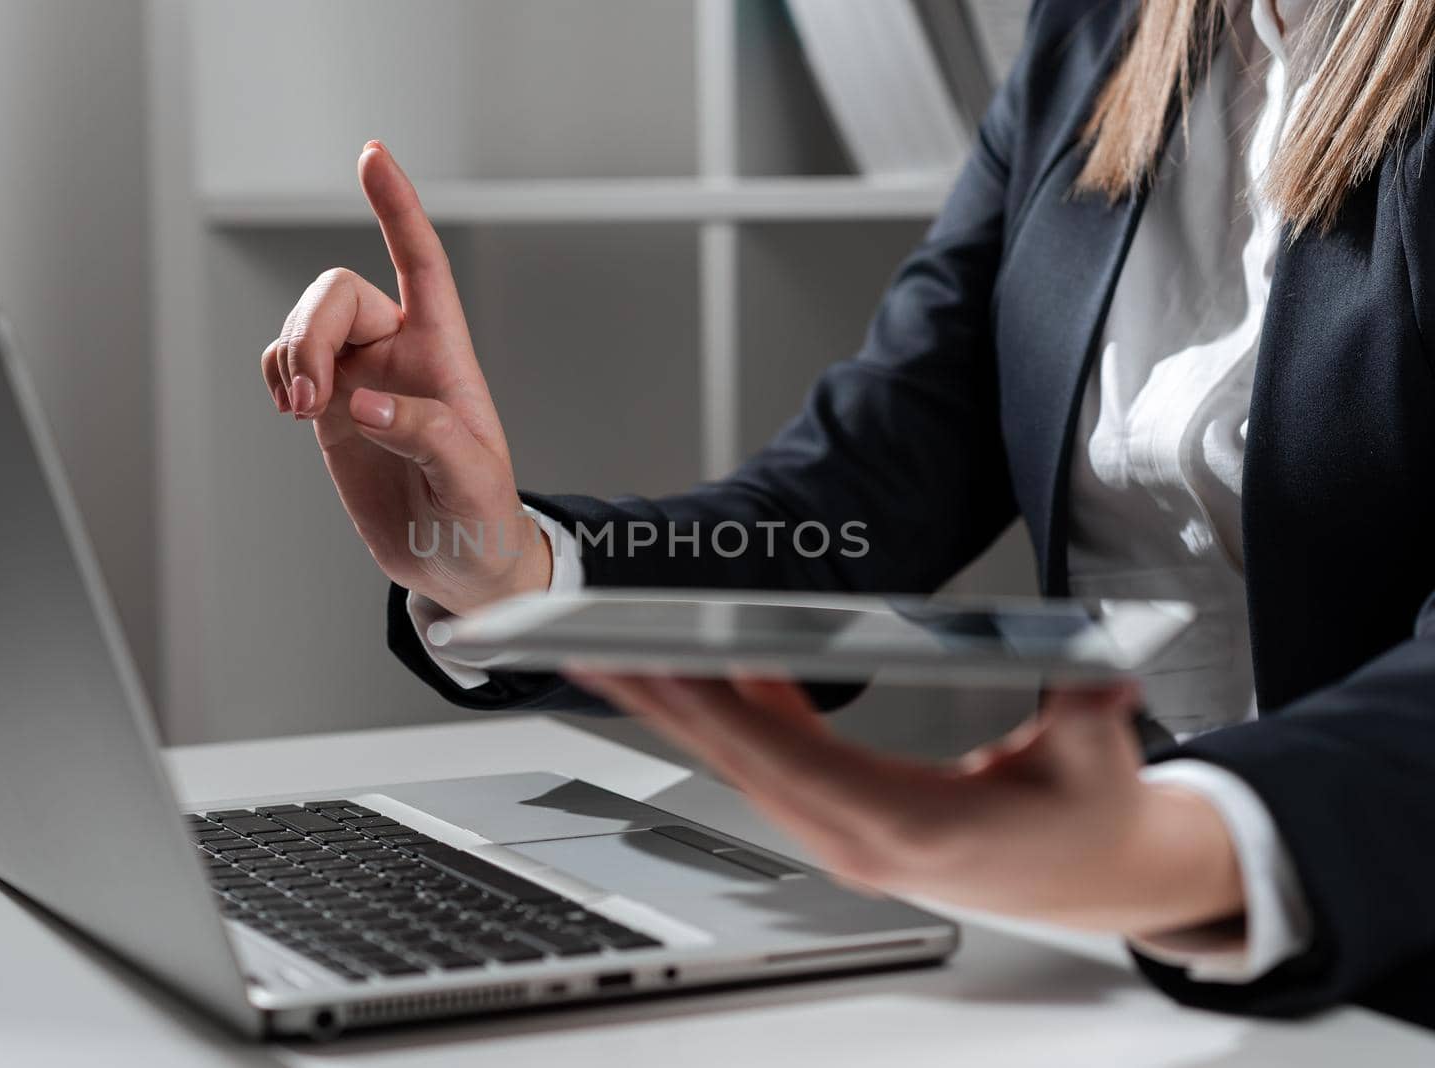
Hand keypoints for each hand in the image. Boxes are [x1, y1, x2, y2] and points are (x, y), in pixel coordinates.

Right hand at [261, 142, 550, 614]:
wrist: (455, 563)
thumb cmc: (481, 518)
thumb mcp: (471, 481)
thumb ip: (424, 434)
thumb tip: (360, 400)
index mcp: (446, 355)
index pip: (421, 264)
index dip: (399, 209)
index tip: (372, 156)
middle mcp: (400, 353)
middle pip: (338, 294)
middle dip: (310, 332)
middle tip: (306, 399)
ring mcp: (360, 377)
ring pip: (304, 325)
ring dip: (289, 356)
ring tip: (298, 411)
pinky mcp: (328, 409)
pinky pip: (284, 364)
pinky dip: (274, 372)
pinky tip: (290, 406)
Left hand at [565, 672, 1244, 937]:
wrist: (1091, 876)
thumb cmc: (1086, 820)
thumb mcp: (1099, 765)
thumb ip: (1090, 717)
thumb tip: (1096, 679)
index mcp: (908, 826)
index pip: (793, 761)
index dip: (724, 711)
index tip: (661, 670)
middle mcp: (857, 836)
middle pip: (738, 759)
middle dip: (660, 703)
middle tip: (588, 650)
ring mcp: (842, 832)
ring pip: (740, 762)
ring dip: (677, 709)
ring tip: (612, 654)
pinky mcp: (840, 816)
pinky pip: (769, 760)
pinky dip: (728, 715)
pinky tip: (702, 668)